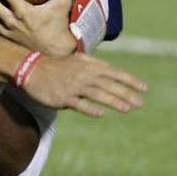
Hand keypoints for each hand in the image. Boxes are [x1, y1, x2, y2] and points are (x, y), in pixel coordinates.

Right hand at [21, 53, 146, 116]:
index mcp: (88, 65)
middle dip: (127, 93)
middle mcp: (83, 74)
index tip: (144, 88)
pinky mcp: (63, 97)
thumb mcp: (77, 61)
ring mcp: (73, 86)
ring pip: (97, 94)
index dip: (130, 80)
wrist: (32, 70)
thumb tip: (114, 74)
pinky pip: (79, 104)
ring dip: (114, 101)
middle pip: (109, 84)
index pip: (114, 72)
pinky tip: (100, 114)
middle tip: (141, 103)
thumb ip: (95, 66)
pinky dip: (90, 109)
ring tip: (127, 108)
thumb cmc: (57, 67)